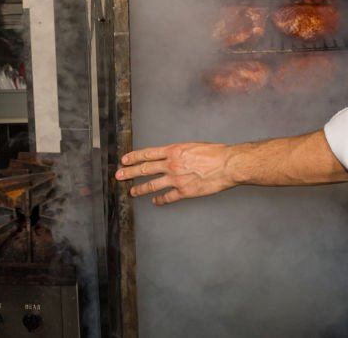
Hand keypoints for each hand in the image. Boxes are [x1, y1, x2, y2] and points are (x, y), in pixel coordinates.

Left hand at [115, 142, 235, 205]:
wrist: (228, 165)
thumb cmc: (216, 154)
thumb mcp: (194, 146)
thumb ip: (181, 152)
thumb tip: (174, 156)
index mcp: (174, 150)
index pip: (148, 154)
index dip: (134, 157)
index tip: (125, 160)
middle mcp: (172, 165)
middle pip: (145, 169)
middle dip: (130, 172)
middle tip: (119, 175)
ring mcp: (176, 179)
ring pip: (152, 185)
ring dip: (140, 189)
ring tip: (132, 192)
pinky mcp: (184, 192)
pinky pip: (167, 197)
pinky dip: (160, 200)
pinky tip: (156, 201)